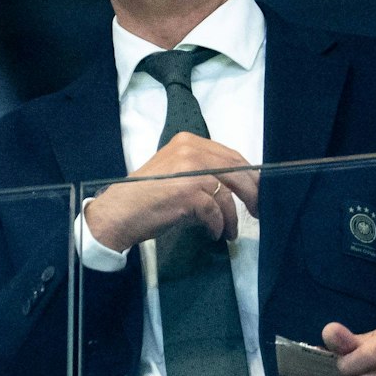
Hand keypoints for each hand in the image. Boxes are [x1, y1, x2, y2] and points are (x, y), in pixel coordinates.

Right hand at [84, 133, 259, 251]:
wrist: (117, 214)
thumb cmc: (143, 197)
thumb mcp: (173, 172)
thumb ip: (200, 170)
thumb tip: (235, 184)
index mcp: (187, 142)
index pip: (231, 155)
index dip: (249, 176)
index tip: (257, 192)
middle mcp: (190, 151)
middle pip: (237, 171)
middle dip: (252, 194)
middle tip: (257, 211)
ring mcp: (190, 171)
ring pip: (228, 194)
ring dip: (232, 217)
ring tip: (230, 231)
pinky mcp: (188, 193)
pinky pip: (216, 211)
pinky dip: (217, 225)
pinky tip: (213, 233)